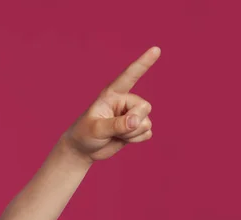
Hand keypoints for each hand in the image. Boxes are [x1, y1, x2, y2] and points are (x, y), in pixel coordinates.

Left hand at [62, 46, 160, 162]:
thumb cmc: (84, 134)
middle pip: (145, 106)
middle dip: (134, 122)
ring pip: (147, 122)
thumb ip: (116, 125)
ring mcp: (131, 115)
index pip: (129, 77)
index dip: (143, 63)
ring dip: (132, 134)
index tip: (156, 49)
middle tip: (115, 130)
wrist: (83, 149)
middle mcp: (124, 102)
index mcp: (111, 95)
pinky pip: (147, 133)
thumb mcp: (96, 129)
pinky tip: (122, 139)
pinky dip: (136, 140)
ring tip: (114, 135)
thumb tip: (136, 121)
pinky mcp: (136, 128)